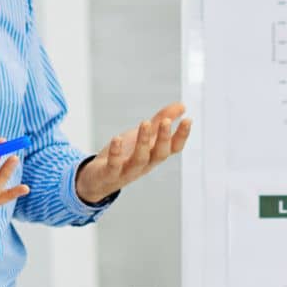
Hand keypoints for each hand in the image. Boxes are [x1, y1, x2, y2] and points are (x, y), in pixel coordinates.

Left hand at [73, 102, 190, 205]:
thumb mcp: (144, 137)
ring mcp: (127, 171)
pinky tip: (116, 139)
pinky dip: (116, 153)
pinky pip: (114, 166)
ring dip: (143, 142)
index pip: (173, 148)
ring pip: (139, 159)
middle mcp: (144, 165)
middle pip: (159, 154)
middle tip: (166, 121)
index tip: (188, 120)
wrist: (98, 180)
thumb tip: (183, 106)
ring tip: (145, 122)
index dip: (182, 136)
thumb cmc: (124, 156)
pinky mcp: (109, 174)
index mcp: (154, 155)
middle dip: (164, 138)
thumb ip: (160, 122)